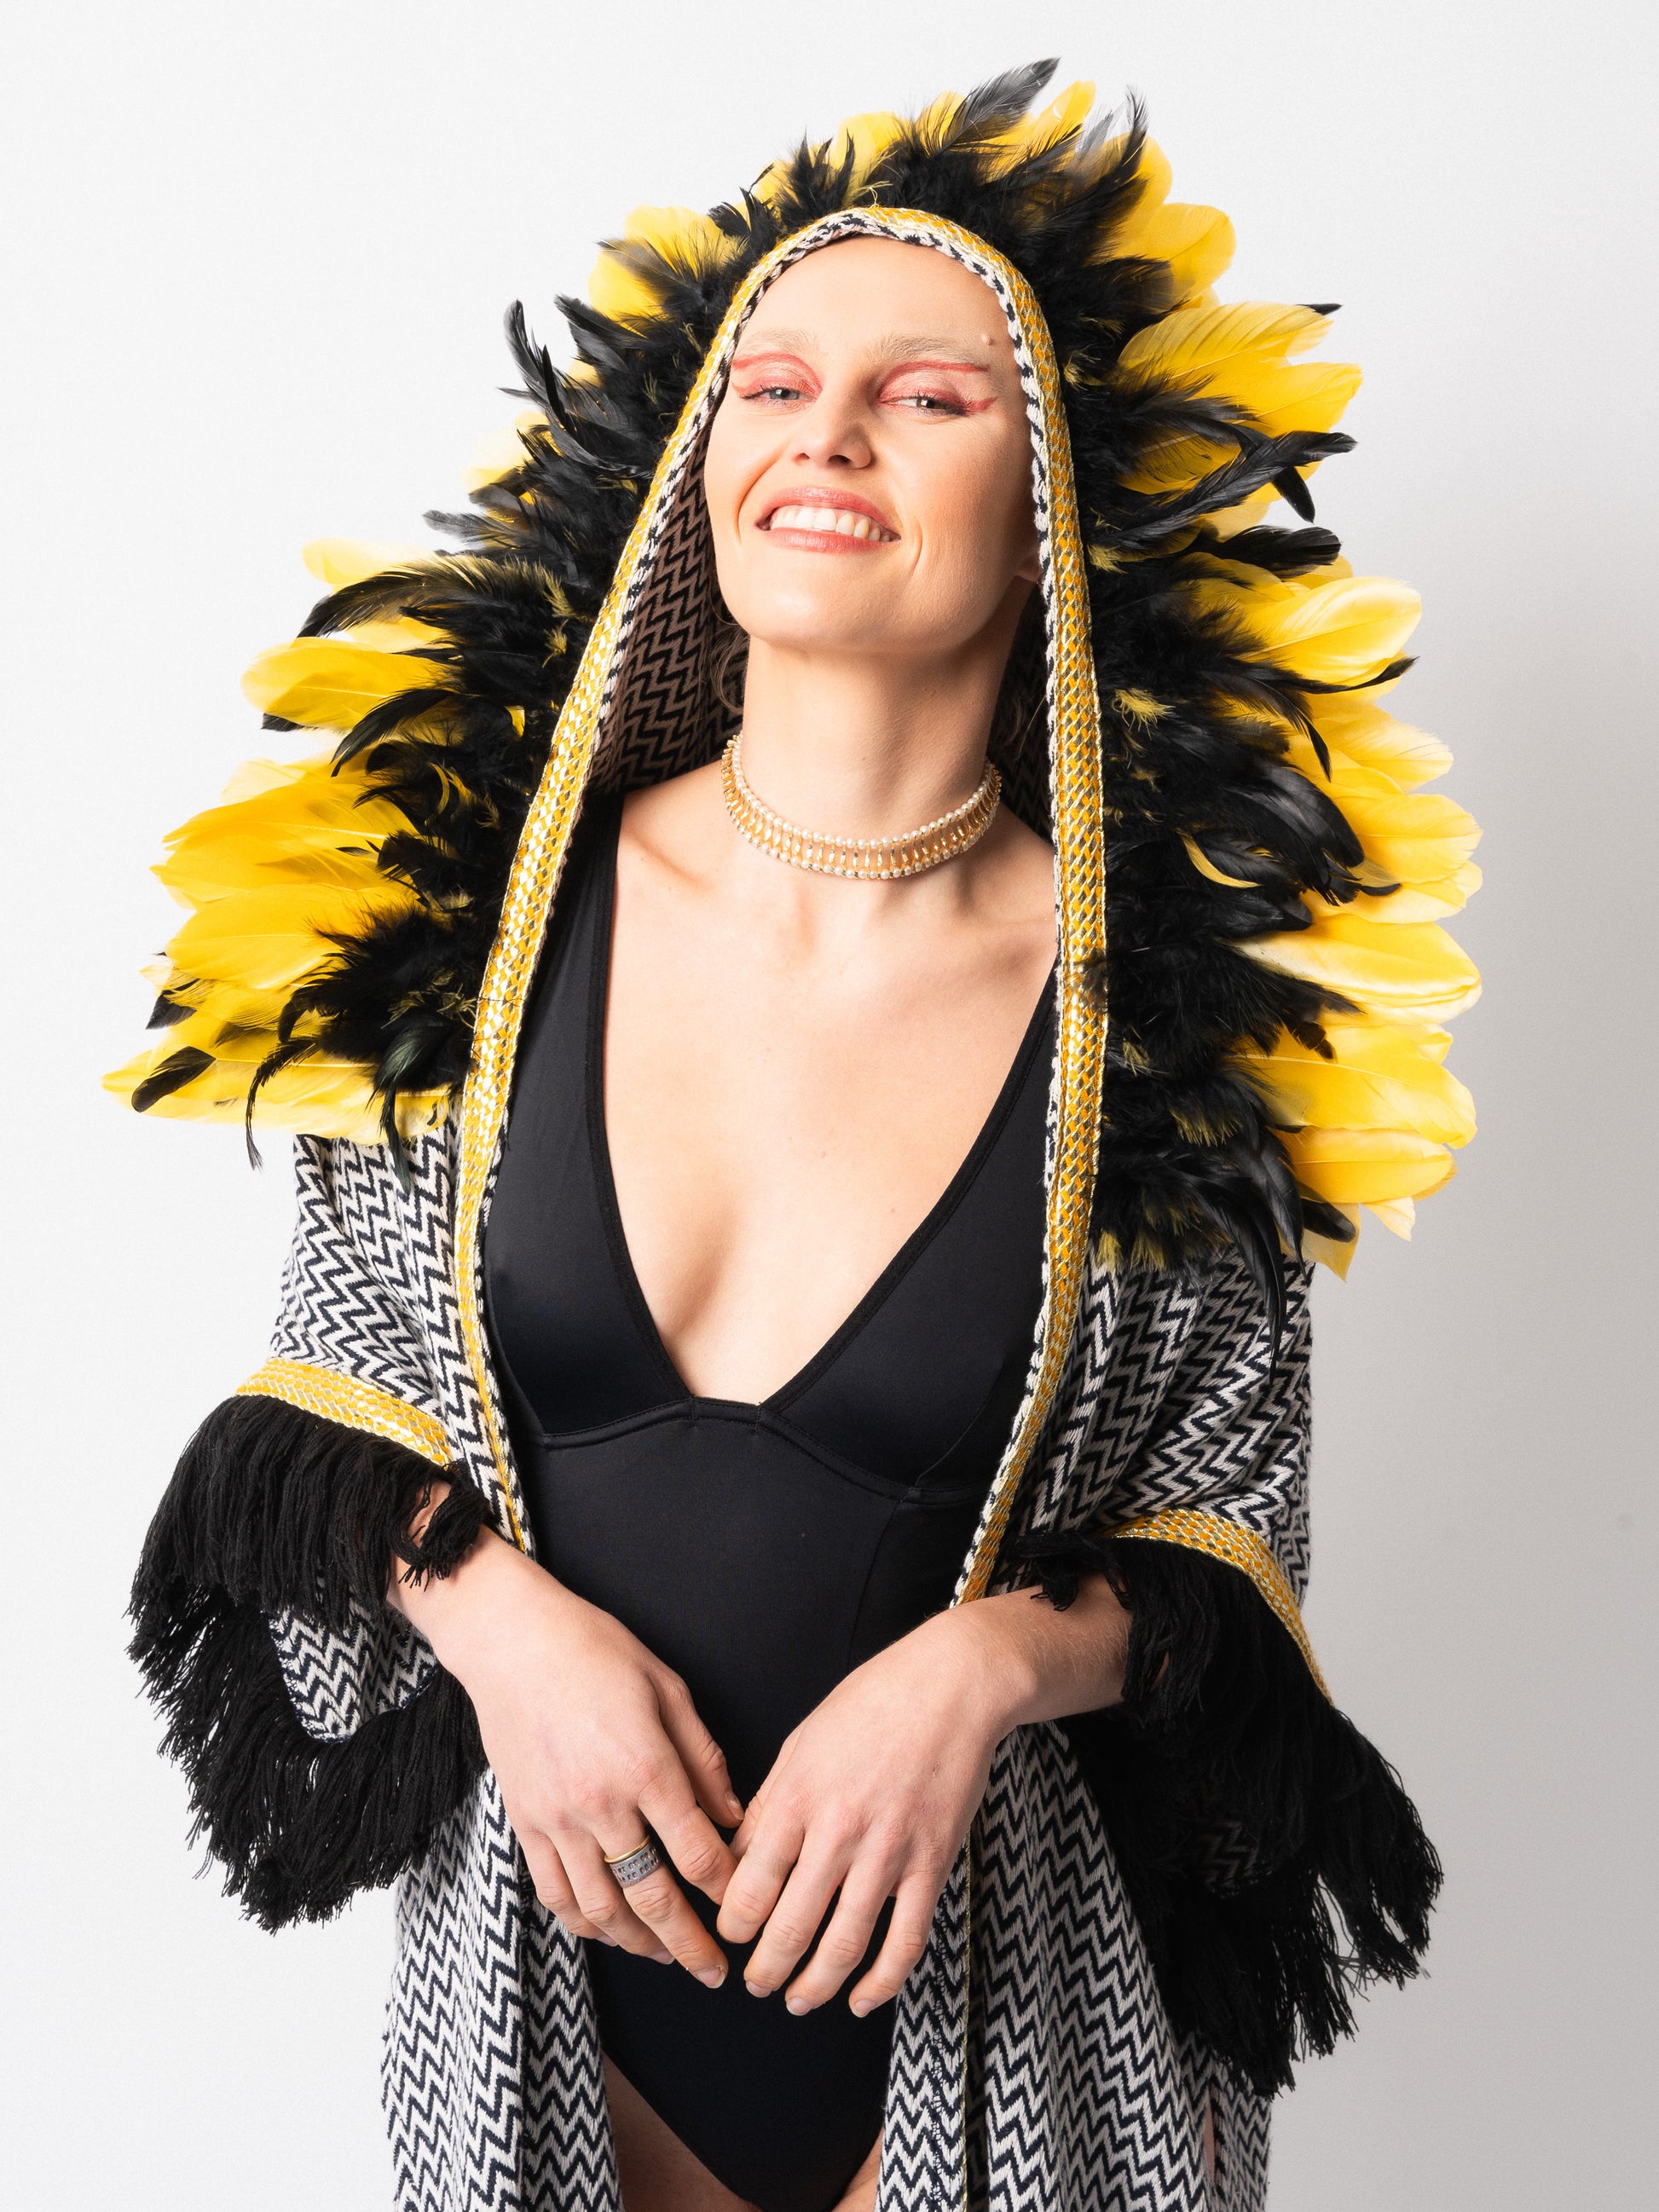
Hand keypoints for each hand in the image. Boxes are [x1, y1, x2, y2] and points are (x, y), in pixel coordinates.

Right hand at [391, 1515, 741, 1985]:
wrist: (511, 1642)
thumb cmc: (596, 1651)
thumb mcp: (669, 1689)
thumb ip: (704, 1759)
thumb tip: (735, 1818)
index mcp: (647, 1766)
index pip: (699, 1854)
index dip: (728, 1892)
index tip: (747, 1909)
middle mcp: (601, 1804)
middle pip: (652, 1898)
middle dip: (690, 1943)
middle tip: (715, 1972)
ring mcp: (557, 1820)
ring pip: (601, 1910)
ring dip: (638, 1944)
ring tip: (666, 1956)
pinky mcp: (524, 1824)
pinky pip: (554, 1894)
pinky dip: (584, 1924)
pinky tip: (609, 1932)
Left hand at [716, 1576, 1127, 2014]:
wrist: (951, 1686)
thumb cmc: (871, 1704)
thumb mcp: (802, 1742)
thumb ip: (769, 1802)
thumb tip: (740, 1858)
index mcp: (797, 1796)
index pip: (749, 1884)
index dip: (731, 1924)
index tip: (728, 1936)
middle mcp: (838, 1831)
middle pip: (789, 1926)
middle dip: (765, 1969)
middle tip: (755, 1985)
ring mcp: (888, 1852)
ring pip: (843, 1945)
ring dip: (815, 1986)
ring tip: (798, 2000)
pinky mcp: (931, 1864)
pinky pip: (905, 1940)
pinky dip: (882, 1982)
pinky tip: (862, 1999)